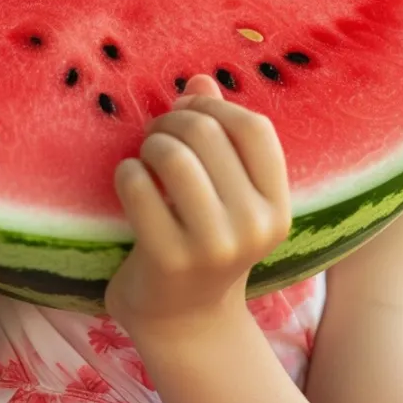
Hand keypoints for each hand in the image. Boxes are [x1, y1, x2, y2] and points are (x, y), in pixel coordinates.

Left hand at [104, 74, 291, 332]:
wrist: (182, 323)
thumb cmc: (203, 242)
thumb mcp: (225, 193)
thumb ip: (218, 134)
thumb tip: (200, 79)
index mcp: (276, 208)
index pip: (255, 128)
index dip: (216, 108)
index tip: (189, 112)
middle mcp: (253, 227)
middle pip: (208, 134)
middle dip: (172, 120)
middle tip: (155, 134)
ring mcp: (212, 247)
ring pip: (174, 156)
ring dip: (150, 144)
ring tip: (144, 158)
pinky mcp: (167, 260)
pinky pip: (137, 186)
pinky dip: (126, 173)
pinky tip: (129, 184)